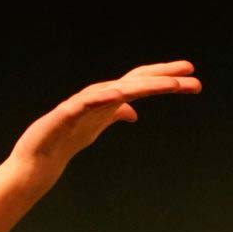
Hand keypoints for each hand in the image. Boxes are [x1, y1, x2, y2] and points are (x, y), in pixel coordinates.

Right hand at [12, 61, 198, 170]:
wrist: (40, 157)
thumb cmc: (67, 138)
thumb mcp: (99, 125)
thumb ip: (116, 114)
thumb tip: (133, 112)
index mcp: (109, 98)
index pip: (141, 83)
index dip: (165, 78)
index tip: (192, 78)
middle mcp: (99, 95)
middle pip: (135, 81)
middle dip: (164, 78)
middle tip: (191, 74)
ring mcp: (82, 103)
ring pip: (117, 89)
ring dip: (143, 85)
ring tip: (167, 85)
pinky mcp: (66, 114)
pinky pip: (85, 104)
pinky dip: (101, 97)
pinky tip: (118, 94)